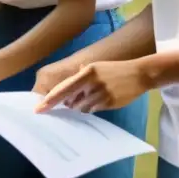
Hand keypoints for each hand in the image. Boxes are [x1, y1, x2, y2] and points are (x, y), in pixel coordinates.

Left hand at [36, 59, 150, 113]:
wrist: (138, 74)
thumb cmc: (114, 70)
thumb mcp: (97, 67)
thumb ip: (81, 76)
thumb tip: (67, 89)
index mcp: (87, 73)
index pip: (63, 89)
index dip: (50, 100)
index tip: (39, 109)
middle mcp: (93, 84)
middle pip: (71, 101)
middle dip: (70, 103)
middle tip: (74, 99)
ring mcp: (102, 95)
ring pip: (82, 108)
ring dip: (82, 105)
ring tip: (93, 96)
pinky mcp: (110, 103)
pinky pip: (94, 110)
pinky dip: (93, 107)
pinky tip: (102, 99)